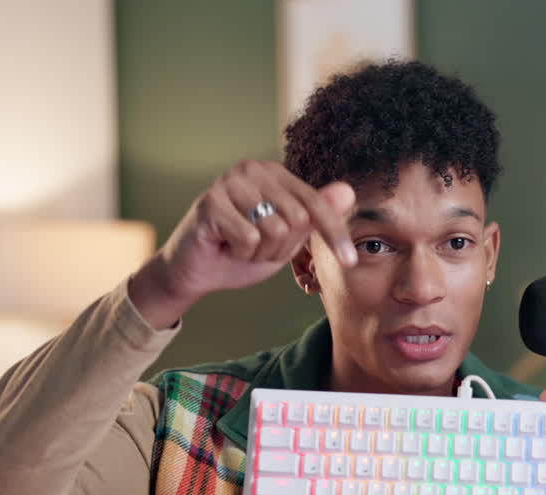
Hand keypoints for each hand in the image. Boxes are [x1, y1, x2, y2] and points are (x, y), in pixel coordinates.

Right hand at [129, 160, 356, 328]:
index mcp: (275, 175)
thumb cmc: (241, 252)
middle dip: (282, 247)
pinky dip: (241, 253)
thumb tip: (348, 190)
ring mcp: (229, 182)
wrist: (195, 272)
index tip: (350, 261)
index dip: (334, 233)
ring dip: (260, 252)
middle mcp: (253, 170)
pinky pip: (249, 238)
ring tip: (239, 246)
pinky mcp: (210, 201)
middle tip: (257, 248)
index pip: (316, 202)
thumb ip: (314, 215)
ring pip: (274, 228)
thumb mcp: (287, 239)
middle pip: (297, 218)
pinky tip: (225, 246)